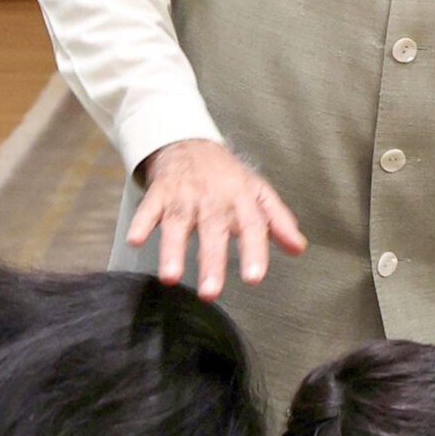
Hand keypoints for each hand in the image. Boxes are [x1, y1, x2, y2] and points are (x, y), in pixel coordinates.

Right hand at [127, 138, 305, 298]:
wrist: (190, 143)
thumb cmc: (226, 176)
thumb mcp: (258, 193)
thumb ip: (278, 221)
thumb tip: (298, 248)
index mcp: (241, 200)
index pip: (252, 226)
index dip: (254, 252)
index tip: (253, 278)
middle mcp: (213, 199)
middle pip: (213, 231)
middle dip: (211, 262)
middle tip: (210, 292)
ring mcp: (184, 196)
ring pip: (178, 223)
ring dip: (173, 250)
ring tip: (171, 277)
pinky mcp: (159, 193)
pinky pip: (148, 208)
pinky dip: (140, 223)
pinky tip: (135, 240)